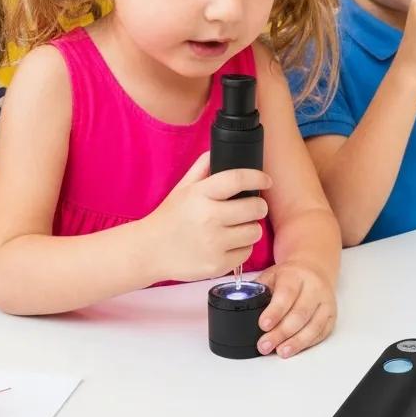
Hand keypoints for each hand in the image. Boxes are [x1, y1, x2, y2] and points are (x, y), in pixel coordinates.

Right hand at [146, 152, 270, 282]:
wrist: (149, 250)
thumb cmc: (170, 217)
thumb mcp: (182, 188)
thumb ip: (202, 168)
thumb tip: (220, 151)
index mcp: (200, 195)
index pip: (237, 179)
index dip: (257, 177)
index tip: (266, 180)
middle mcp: (208, 218)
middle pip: (255, 208)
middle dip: (258, 206)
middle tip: (252, 207)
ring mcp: (214, 243)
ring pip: (254, 231)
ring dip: (250, 228)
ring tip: (237, 227)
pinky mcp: (217, 265)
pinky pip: (246, 253)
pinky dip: (241, 248)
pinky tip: (227, 244)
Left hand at [254, 260, 335, 357]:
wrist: (314, 268)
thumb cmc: (289, 275)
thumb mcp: (272, 275)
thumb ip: (260, 290)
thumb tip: (243, 306)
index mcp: (295, 275)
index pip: (286, 294)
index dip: (275, 312)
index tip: (262, 325)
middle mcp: (314, 287)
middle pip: (299, 314)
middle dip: (281, 333)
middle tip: (264, 345)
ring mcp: (326, 302)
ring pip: (313, 326)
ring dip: (296, 342)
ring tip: (280, 352)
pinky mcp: (332, 315)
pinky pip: (321, 332)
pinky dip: (307, 343)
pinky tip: (295, 348)